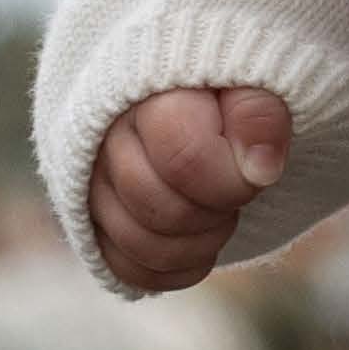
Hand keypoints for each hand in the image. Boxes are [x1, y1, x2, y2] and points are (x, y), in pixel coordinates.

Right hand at [87, 86, 291, 290]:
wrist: (188, 91)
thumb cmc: (222, 86)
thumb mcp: (253, 79)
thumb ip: (258, 112)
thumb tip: (258, 169)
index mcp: (145, 94)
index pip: (184, 160)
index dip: (231, 182)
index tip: (254, 169)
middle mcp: (103, 137)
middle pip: (159, 209)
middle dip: (216, 212)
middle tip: (236, 188)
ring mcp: (90, 181)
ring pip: (141, 247)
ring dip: (199, 243)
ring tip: (219, 209)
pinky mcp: (90, 219)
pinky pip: (127, 270)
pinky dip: (175, 268)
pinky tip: (198, 238)